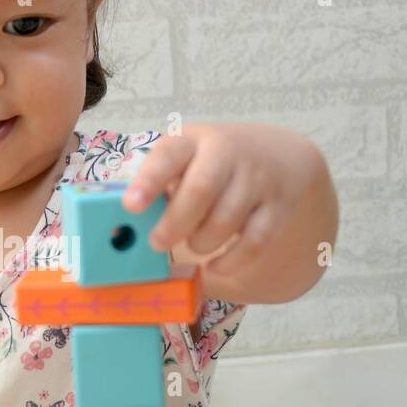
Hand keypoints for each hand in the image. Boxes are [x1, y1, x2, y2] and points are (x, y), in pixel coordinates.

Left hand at [121, 122, 324, 282]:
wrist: (278, 154)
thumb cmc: (212, 164)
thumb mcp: (186, 158)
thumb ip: (160, 184)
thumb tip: (128, 223)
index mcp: (193, 140)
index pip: (169, 155)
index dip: (149, 182)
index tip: (130, 206)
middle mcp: (227, 153)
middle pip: (200, 189)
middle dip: (175, 223)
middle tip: (157, 243)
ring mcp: (256, 178)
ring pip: (227, 219)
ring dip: (202, 242)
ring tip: (193, 244)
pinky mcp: (277, 206)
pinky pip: (256, 240)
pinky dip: (232, 260)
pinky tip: (215, 266)